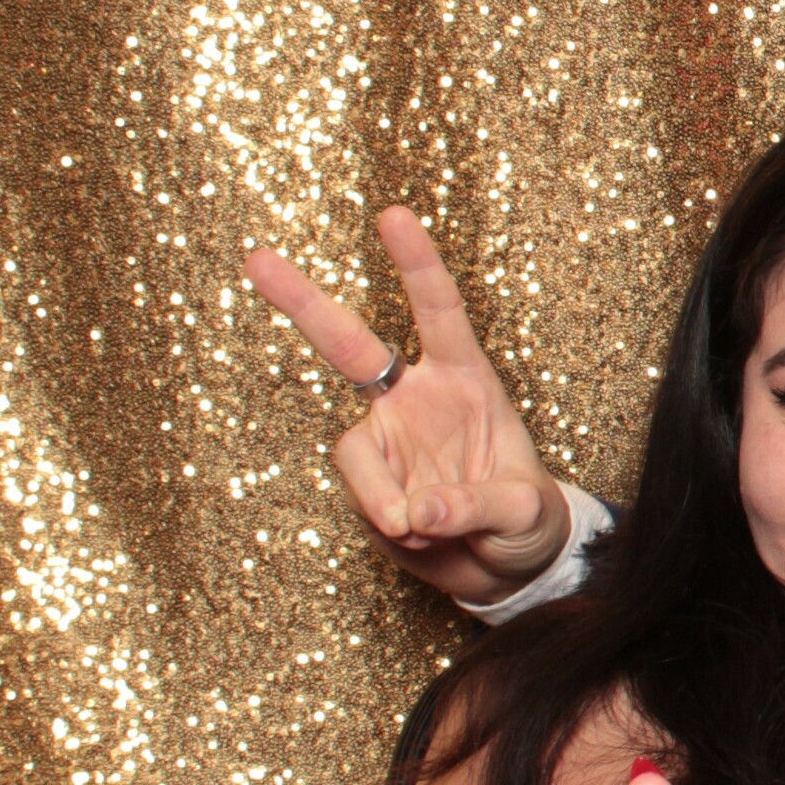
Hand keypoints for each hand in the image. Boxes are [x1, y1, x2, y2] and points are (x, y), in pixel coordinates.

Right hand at [244, 207, 575, 606]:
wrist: (509, 570)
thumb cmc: (528, 523)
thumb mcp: (523, 512)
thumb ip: (475, 505)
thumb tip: (414, 512)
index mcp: (466, 379)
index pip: (439, 312)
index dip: (417, 264)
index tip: (393, 215)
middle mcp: (416, 400)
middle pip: (349, 344)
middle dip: (302, 302)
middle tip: (256, 258)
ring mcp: (386, 441)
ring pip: (352, 451)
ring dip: (382, 494)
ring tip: (424, 528)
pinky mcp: (368, 484)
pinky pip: (361, 496)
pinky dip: (386, 520)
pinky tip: (419, 536)